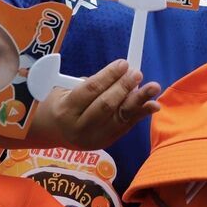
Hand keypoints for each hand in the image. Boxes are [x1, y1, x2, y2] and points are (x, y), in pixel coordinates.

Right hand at [35, 59, 160, 149]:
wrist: (53, 131)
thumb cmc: (60, 103)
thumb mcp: (63, 90)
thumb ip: (88, 84)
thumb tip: (118, 74)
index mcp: (65, 110)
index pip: (90, 90)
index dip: (108, 76)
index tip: (123, 64)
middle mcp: (79, 127)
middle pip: (106, 105)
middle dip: (123, 87)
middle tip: (137, 73)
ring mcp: (94, 138)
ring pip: (119, 118)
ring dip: (138, 101)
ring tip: (153, 87)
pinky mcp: (106, 142)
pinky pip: (126, 126)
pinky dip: (141, 114)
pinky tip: (153, 105)